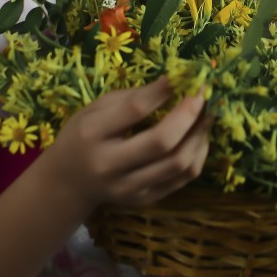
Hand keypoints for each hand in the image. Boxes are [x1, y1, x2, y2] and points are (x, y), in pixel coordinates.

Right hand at [45, 76, 210, 210]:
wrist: (69, 183)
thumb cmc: (83, 136)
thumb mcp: (96, 108)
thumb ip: (133, 97)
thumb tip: (175, 82)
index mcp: (92, 134)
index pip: (134, 110)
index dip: (164, 91)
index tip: (185, 75)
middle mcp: (110, 165)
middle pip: (162, 142)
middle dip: (190, 115)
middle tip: (204, 95)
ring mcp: (130, 188)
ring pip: (180, 163)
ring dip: (200, 135)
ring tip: (207, 114)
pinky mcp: (146, 200)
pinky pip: (183, 178)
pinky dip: (198, 153)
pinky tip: (198, 136)